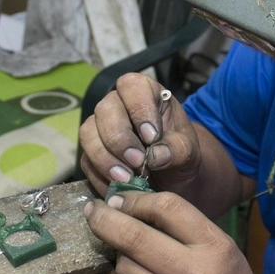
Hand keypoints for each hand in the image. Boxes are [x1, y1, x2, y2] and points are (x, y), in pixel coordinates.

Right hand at [78, 73, 201, 195]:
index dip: (139, 109)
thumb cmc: (178, 152)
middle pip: (105, 110)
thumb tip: (156, 155)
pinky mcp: (90, 152)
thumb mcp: (188, 150)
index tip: (152, 136)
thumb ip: (178, 149)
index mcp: (144, 92)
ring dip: (105, 158)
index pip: (132, 86)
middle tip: (137, 161)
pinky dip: (100, 177)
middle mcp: (117, 104)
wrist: (171, 176)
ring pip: (88, 133)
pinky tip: (118, 187)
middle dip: (119, 139)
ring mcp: (100, 127)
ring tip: (126, 178)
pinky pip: (86, 161)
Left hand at [84, 190, 271, 273]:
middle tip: (93, 211)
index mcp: (213, 247)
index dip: (137, 200)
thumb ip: (179, 224)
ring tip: (128, 257)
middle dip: (105, 220)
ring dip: (117, 257)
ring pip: (122, 267)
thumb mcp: (218, 245)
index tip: (121, 200)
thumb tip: (124, 206)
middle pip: (134, 237)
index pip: (167, 208)